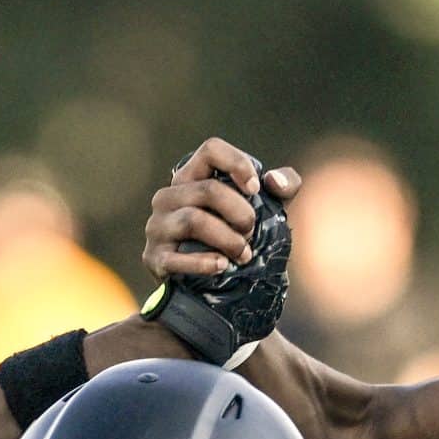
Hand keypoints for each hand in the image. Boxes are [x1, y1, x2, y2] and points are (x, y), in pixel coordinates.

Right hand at [138, 138, 300, 370]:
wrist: (213, 287)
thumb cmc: (239, 237)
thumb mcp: (267, 209)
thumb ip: (284, 187)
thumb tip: (274, 181)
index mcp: (191, 177)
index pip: (210, 150)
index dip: (237, 164)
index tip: (256, 190)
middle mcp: (168, 197)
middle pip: (207, 190)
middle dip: (240, 213)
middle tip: (252, 231)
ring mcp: (157, 227)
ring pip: (194, 220)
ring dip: (228, 239)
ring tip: (244, 254)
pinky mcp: (154, 258)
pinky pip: (177, 258)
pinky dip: (204, 263)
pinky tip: (222, 267)